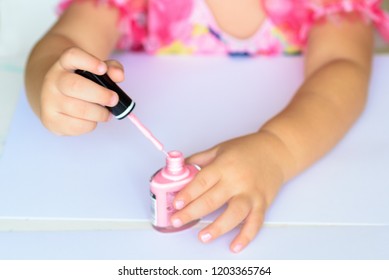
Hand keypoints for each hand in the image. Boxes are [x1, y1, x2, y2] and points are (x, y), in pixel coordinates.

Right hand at [40, 47, 124, 134]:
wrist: (54, 98)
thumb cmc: (82, 83)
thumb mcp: (96, 70)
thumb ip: (111, 69)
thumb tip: (119, 76)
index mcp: (64, 64)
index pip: (72, 56)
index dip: (89, 61)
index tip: (103, 69)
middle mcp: (53, 80)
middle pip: (75, 86)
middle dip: (100, 95)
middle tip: (114, 100)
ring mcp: (49, 101)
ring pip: (78, 110)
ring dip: (99, 113)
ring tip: (106, 113)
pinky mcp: (51, 120)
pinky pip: (76, 126)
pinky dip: (90, 125)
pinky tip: (93, 120)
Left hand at [171, 131, 287, 252]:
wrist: (277, 151)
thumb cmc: (248, 149)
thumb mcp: (221, 148)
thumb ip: (200, 159)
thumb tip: (180, 168)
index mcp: (224, 166)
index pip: (202, 181)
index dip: (188, 193)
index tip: (176, 203)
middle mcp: (237, 180)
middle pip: (212, 200)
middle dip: (192, 212)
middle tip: (177, 221)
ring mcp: (251, 193)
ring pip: (234, 214)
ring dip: (217, 227)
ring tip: (203, 236)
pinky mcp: (263, 203)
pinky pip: (255, 222)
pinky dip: (246, 236)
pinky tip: (235, 245)